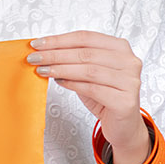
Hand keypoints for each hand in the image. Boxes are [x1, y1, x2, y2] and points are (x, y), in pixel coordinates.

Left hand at [26, 31, 150, 163]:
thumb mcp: (89, 73)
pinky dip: (72, 84)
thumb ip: (74, 61)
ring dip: (61, 69)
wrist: (123, 125)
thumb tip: (44, 52)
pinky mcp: (125, 101)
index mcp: (120, 48)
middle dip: (55, 54)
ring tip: (42, 70)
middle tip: (34, 58)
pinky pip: (93, 89)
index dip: (59, 40)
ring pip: (89, 70)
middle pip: (86, 53)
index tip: (37, 44)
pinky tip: (59, 82)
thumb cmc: (105, 96)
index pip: (86, 37)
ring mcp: (130, 81)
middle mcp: (129, 62)